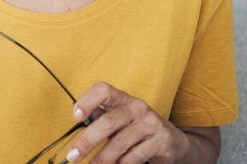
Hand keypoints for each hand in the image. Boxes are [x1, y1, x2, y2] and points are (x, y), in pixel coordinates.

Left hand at [67, 82, 188, 163]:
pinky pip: (135, 155)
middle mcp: (136, 107)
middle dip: (88, 140)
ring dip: (103, 158)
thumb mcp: (119, 120)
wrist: (172, 142)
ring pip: (120, 142)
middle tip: (74, 155)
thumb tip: (80, 120)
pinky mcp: (161, 140)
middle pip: (108, 121)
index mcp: (122, 98)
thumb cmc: (137, 129)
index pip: (103, 90)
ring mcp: (150, 123)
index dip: (87, 101)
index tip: (75, 116)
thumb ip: (101, 118)